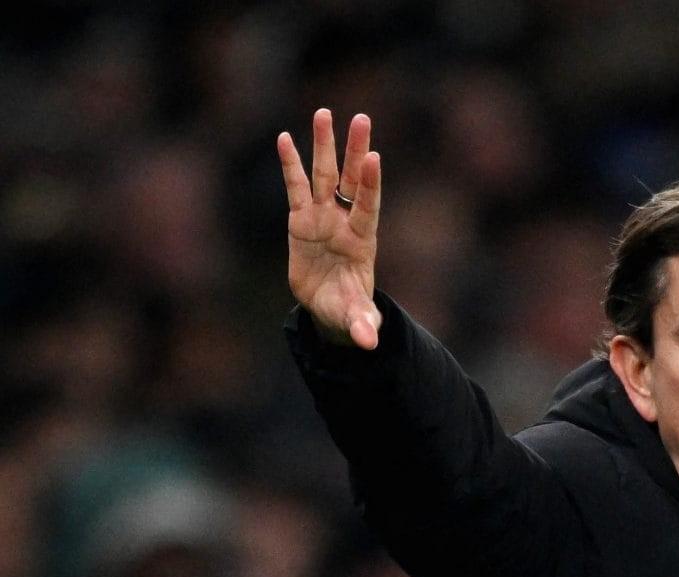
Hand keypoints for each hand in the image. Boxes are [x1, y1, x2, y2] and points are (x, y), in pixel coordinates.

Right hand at [278, 108, 382, 348]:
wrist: (330, 306)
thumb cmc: (347, 309)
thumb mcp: (354, 319)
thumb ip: (361, 326)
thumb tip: (368, 343)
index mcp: (362, 241)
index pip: (368, 206)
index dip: (369, 184)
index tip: (375, 157)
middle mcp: (344, 221)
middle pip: (350, 179)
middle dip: (355, 150)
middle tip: (361, 117)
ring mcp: (323, 217)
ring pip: (323, 175)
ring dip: (323, 145)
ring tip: (325, 112)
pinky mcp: (300, 219)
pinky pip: (294, 186)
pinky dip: (290, 163)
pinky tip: (284, 137)